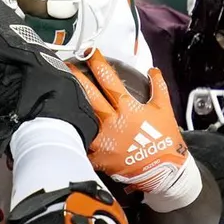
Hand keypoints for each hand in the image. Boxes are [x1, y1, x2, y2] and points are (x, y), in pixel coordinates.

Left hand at [70, 50, 200, 211]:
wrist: (163, 172)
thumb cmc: (164, 140)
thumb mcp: (164, 110)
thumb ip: (158, 87)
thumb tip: (153, 69)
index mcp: (128, 108)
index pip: (109, 80)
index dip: (98, 63)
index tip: (89, 51)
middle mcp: (112, 121)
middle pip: (89, 95)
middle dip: (76, 78)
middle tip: (65, 65)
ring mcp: (102, 139)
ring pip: (81, 117)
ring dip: (70, 104)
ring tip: (58, 94)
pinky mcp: (98, 156)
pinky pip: (82, 144)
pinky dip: (73, 135)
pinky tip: (59, 126)